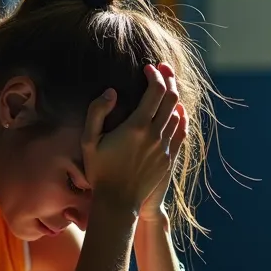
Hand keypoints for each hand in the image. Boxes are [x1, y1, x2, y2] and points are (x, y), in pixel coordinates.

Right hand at [81, 63, 178, 213]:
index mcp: (137, 126)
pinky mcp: (169, 158)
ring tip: (166, 88)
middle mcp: (155, 134)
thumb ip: (97, 112)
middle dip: (168, 79)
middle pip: (171, 97)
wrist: (118, 201)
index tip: (148, 68)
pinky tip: (176, 111)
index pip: (155, 90)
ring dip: (173, 97)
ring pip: (178, 113)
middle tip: (162, 70)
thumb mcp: (89, 140)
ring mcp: (165, 147)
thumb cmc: (100, 170)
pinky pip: (181, 131)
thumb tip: (111, 92)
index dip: (154, 74)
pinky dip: (180, 116)